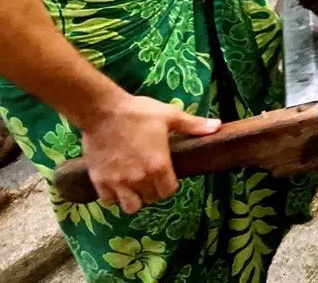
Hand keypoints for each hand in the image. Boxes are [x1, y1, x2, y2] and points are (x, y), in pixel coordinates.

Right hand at [81, 93, 220, 213]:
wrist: (103, 111)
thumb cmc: (139, 112)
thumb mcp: (170, 115)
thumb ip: (194, 125)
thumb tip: (217, 127)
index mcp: (158, 166)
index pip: (168, 192)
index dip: (169, 185)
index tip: (166, 175)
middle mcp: (139, 180)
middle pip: (151, 199)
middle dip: (153, 191)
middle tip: (151, 176)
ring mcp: (118, 183)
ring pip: (131, 206)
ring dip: (135, 198)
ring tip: (135, 184)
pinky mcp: (99, 181)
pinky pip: (109, 201)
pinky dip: (114, 196)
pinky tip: (117, 183)